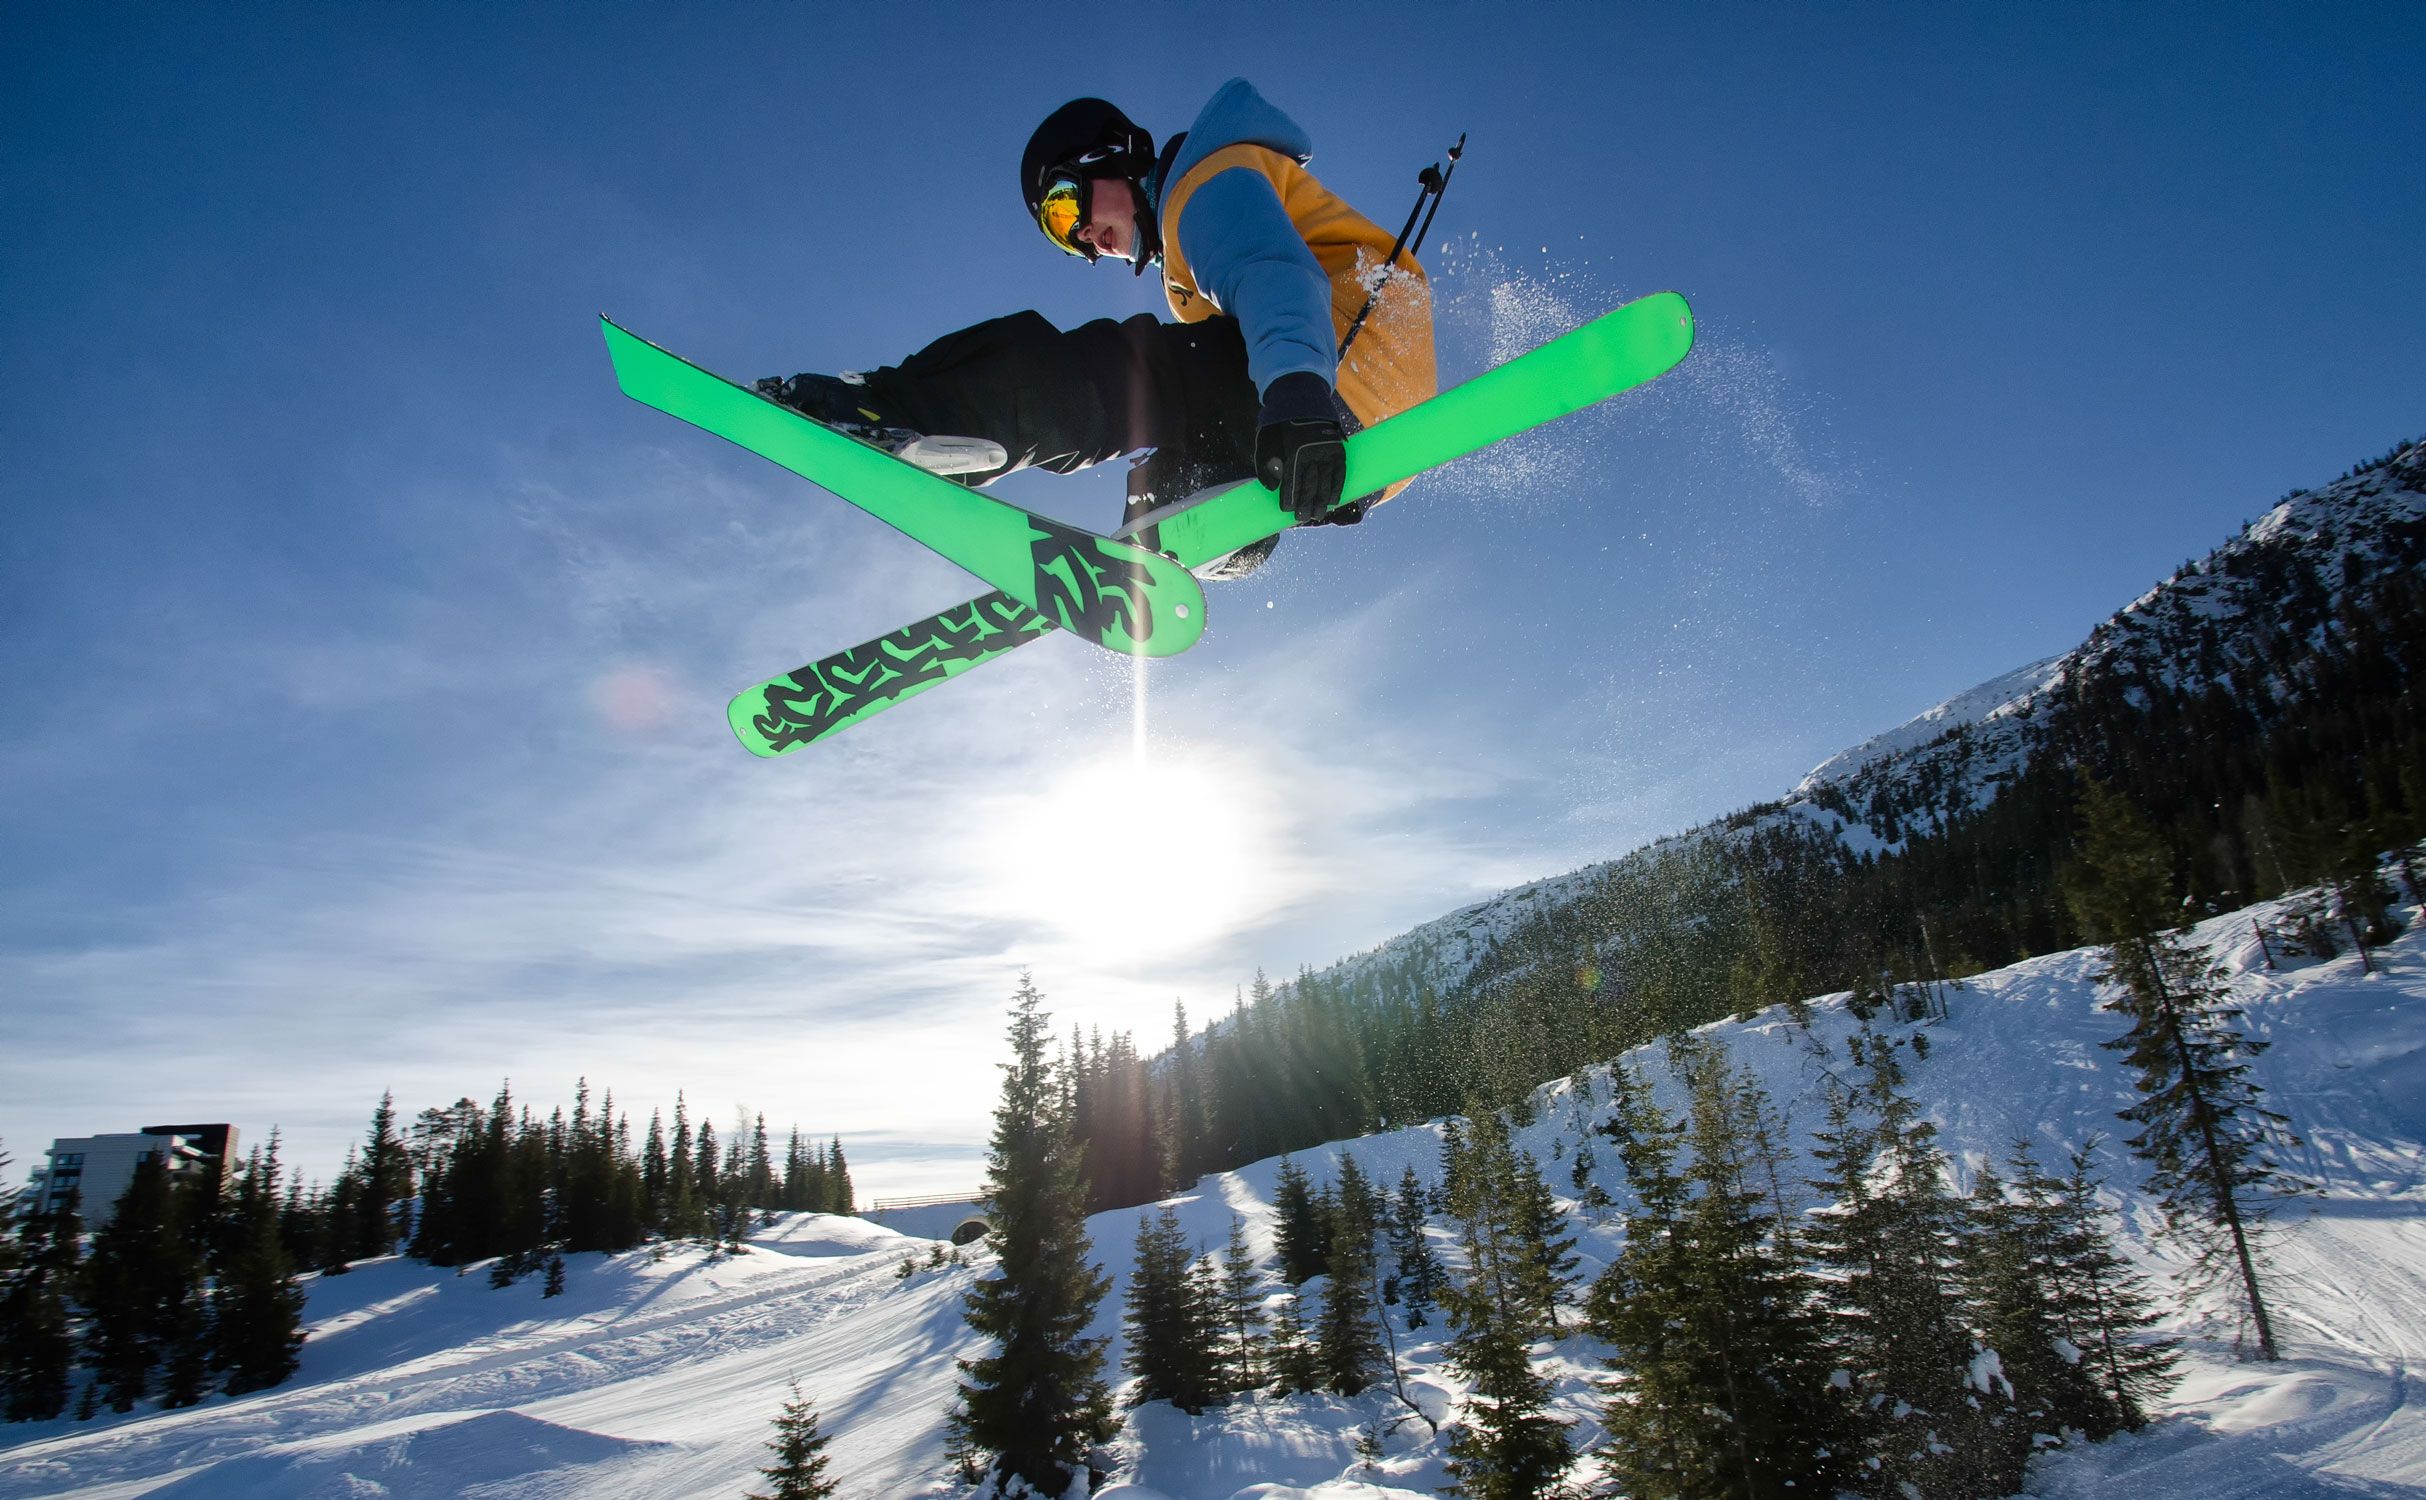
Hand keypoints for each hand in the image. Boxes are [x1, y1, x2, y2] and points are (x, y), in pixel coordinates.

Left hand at [1255, 372, 1346, 524]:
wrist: (1301, 400)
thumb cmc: (1279, 426)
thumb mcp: (1265, 442)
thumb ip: (1266, 465)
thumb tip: (1273, 487)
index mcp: (1291, 452)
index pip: (1291, 483)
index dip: (1289, 499)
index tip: (1287, 511)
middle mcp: (1310, 454)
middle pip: (1309, 486)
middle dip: (1306, 505)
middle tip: (1304, 517)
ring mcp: (1326, 452)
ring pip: (1326, 482)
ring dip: (1322, 501)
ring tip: (1319, 514)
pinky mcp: (1337, 449)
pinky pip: (1339, 473)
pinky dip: (1337, 488)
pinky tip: (1334, 500)